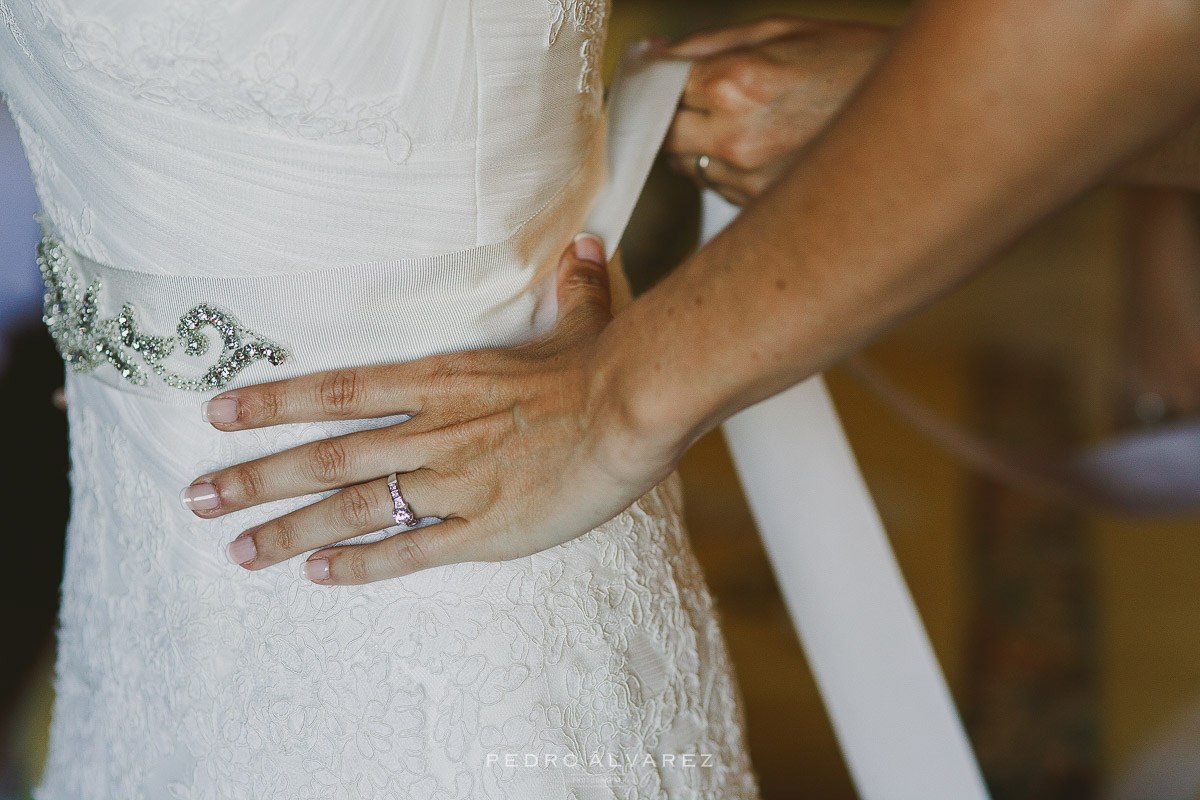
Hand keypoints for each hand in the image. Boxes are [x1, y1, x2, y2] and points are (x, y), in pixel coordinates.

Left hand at [180, 234, 680, 584]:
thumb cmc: (605, 364)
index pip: (338, 390)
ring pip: (353, 508)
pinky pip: (409, 551)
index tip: (218, 415)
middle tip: (198, 497)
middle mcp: (432, 430)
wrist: (634, 407)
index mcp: (442, 380)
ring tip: (238, 550)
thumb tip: (584, 248)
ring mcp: (454, 480)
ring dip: (289, 529)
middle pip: (326, 456)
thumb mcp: (581, 318)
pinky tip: (317, 575)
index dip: (273, 402)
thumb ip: (571, 287)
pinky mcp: (484, 527)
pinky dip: (359, 565)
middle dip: (255, 477)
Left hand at [661, 15, 891, 204]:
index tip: (655, 83)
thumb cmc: (851, 60)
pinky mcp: (762, 205)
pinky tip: (767, 146)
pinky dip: (729, 168)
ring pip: (688, 166)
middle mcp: (734, 137)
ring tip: (750, 122)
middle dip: (671, 119)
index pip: (657, 91)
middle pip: (663, 137)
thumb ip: (705, 44)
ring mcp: (748, 179)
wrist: (916, 116)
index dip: (654, 86)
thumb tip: (650, 53)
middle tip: (696, 103)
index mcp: (733, 83)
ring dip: (701, 146)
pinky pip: (719, 187)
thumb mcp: (780, 30)